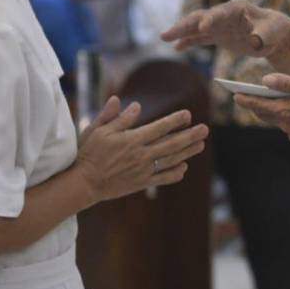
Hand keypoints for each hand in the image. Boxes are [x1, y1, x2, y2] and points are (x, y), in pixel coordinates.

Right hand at [74, 97, 209, 202]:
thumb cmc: (89, 153)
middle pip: (171, 144)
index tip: (187, 114)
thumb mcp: (98, 130)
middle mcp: (141, 155)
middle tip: (205, 129)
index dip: (175, 121)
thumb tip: (135, 105)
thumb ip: (117, 117)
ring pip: (171, 160)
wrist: (84, 183)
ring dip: (187, 152)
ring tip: (200, 145)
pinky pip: (162, 178)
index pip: (159, 128)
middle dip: (190, 136)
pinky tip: (184, 167)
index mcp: (132, 140)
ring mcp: (143, 170)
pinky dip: (175, 173)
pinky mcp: (141, 182)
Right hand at [161, 0, 289, 58]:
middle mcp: (224, 14)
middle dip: (184, 25)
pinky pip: (200, 38)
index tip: (202, 27)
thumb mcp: (272, 33)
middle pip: (200, 17)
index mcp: (237, 8)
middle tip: (167, 34)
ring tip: (164, 38)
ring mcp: (219, 24)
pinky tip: (177, 48)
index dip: (211, 20)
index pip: (220, 13)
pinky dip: (189, 42)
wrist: (275, 35)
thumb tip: (255, 41)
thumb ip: (263, 35)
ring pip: (196, 27)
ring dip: (181, 32)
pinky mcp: (218, 35)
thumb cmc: (276, 30)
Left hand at [233, 74, 289, 145]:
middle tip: (247, 95)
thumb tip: (265, 81)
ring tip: (270, 99)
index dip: (244, 98)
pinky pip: (288, 125)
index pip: (257, 104)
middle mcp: (285, 124)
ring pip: (276, 119)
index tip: (234, 94)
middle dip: (255, 104)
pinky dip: (286, 117)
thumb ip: (286, 82)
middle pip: (263, 113)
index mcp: (284, 110)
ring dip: (271, 110)